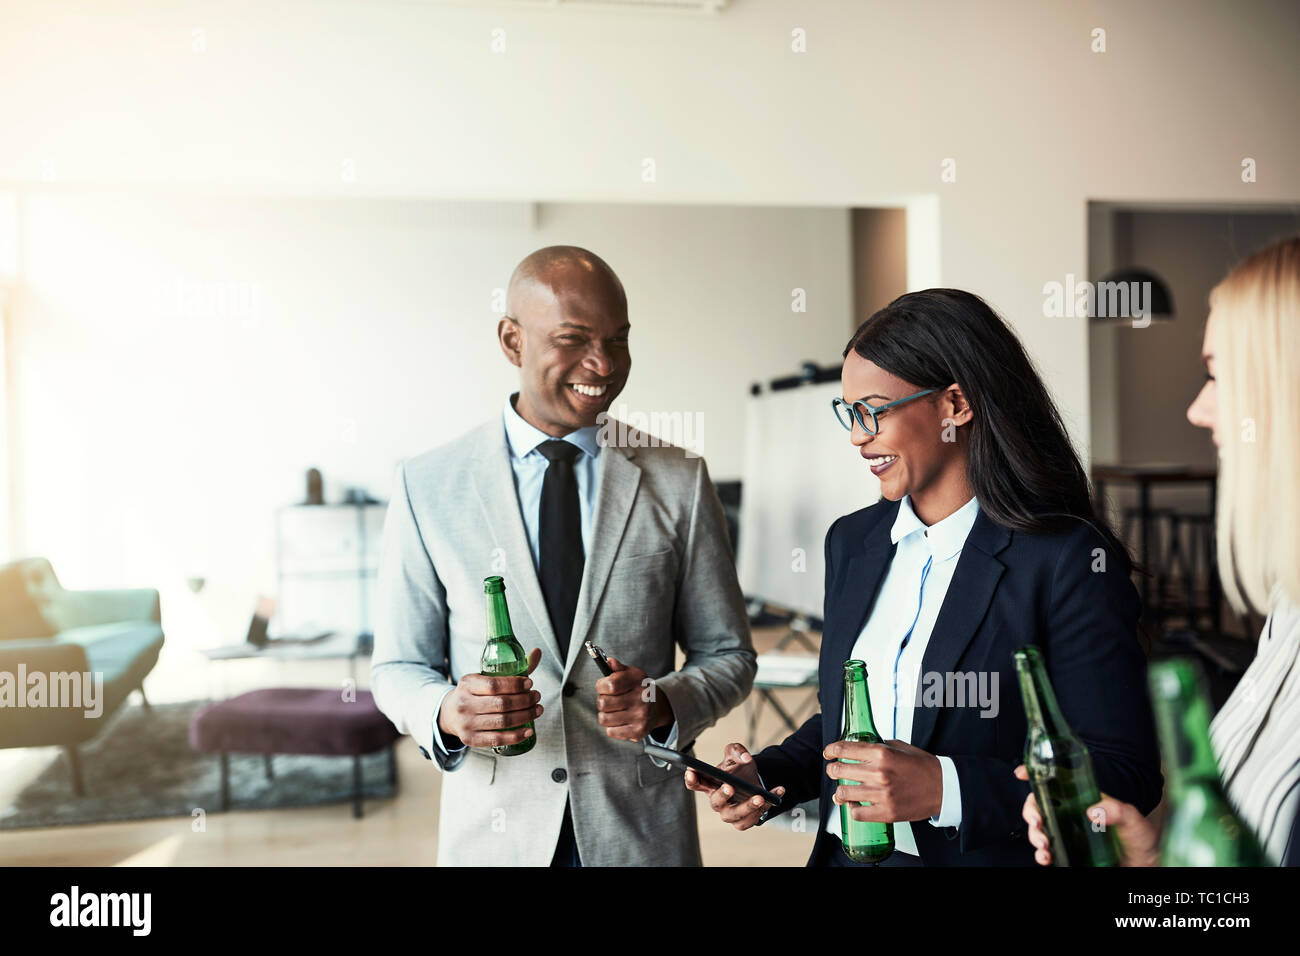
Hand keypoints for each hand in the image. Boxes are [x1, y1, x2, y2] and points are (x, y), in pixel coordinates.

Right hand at [437, 647, 542, 748]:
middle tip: (537, 697)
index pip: (493, 685)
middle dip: (525, 700)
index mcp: (467, 684)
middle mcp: (464, 704)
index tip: (530, 683)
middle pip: (501, 704)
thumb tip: (537, 652)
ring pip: (502, 722)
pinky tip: (529, 730)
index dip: (515, 684)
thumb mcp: (485, 678)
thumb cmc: (474, 693)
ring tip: (537, 710)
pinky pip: (497, 739)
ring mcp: (466, 723)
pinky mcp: (470, 739)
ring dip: (525, 716)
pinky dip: (516, 736)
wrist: (449, 713)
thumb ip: (512, 669)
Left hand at [595, 655, 672, 740]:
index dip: (601, 686)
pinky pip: (610, 731)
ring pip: (604, 718)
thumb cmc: (639, 689)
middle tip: (610, 699)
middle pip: (603, 703)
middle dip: (602, 700)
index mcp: (639, 681)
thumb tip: (609, 662)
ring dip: (606, 714)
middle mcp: (642, 699)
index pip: (610, 685)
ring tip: (615, 710)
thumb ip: (618, 668)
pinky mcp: (638, 731)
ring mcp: (641, 716)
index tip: (603, 686)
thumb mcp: (631, 674)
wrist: (657, 707)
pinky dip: (612, 727)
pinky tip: (620, 720)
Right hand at [684, 742, 784, 830]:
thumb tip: (745, 759)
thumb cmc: (738, 770)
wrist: (753, 782)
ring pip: (734, 815)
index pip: (695, 783)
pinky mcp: (743, 821)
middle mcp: (717, 801)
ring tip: (759, 797)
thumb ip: (737, 751)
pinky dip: (766, 807)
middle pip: (715, 802)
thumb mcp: (736, 753)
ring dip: (747, 807)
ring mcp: (729, 813)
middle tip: (730, 786)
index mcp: (710, 784)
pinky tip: (776, 792)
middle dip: (722, 795)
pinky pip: (753, 819)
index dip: (691, 779)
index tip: (692, 770)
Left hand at [824, 739, 942, 821]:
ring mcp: (881, 794)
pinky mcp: (886, 812)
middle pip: (840, 770)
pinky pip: (857, 813)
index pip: (845, 749)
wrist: (943, 788)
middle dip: (833, 769)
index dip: (832, 750)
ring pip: (844, 793)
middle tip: (834, 770)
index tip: (828, 752)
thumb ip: (879, 746)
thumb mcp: (901, 747)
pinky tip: (854, 805)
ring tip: (841, 791)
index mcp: (882, 753)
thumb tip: (860, 747)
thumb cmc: (924, 767)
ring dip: (839, 791)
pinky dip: (852, 809)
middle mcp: (879, 773)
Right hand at [1013, 764, 1160, 866]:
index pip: (1056, 784)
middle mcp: (1072, 816)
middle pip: (1040, 807)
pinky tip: (1046, 858)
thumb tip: (1094, 809)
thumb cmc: (1142, 840)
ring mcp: (1069, 835)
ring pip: (1040, 830)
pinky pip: (1048, 852)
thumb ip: (1118, 811)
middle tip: (1037, 822)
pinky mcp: (1069, 854)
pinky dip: (1041, 855)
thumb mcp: (1134, 820)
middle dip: (1031, 813)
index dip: (1036, 777)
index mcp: (1083, 801)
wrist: (1146, 866)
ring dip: (1034, 835)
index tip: (1022, 773)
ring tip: (1044, 845)